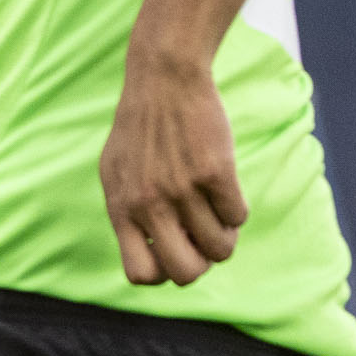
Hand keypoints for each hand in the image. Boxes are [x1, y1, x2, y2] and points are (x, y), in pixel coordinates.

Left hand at [101, 50, 247, 285]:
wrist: (164, 81)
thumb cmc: (141, 130)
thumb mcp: (117, 173)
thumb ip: (128, 214)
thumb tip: (151, 259)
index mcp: (121, 209)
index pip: (140, 274)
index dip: (164, 272)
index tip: (174, 249)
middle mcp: (148, 205)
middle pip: (185, 273)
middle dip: (202, 264)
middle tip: (203, 240)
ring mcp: (182, 190)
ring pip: (219, 247)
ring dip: (226, 237)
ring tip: (218, 215)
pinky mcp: (215, 172)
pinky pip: (238, 217)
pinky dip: (237, 211)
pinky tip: (225, 191)